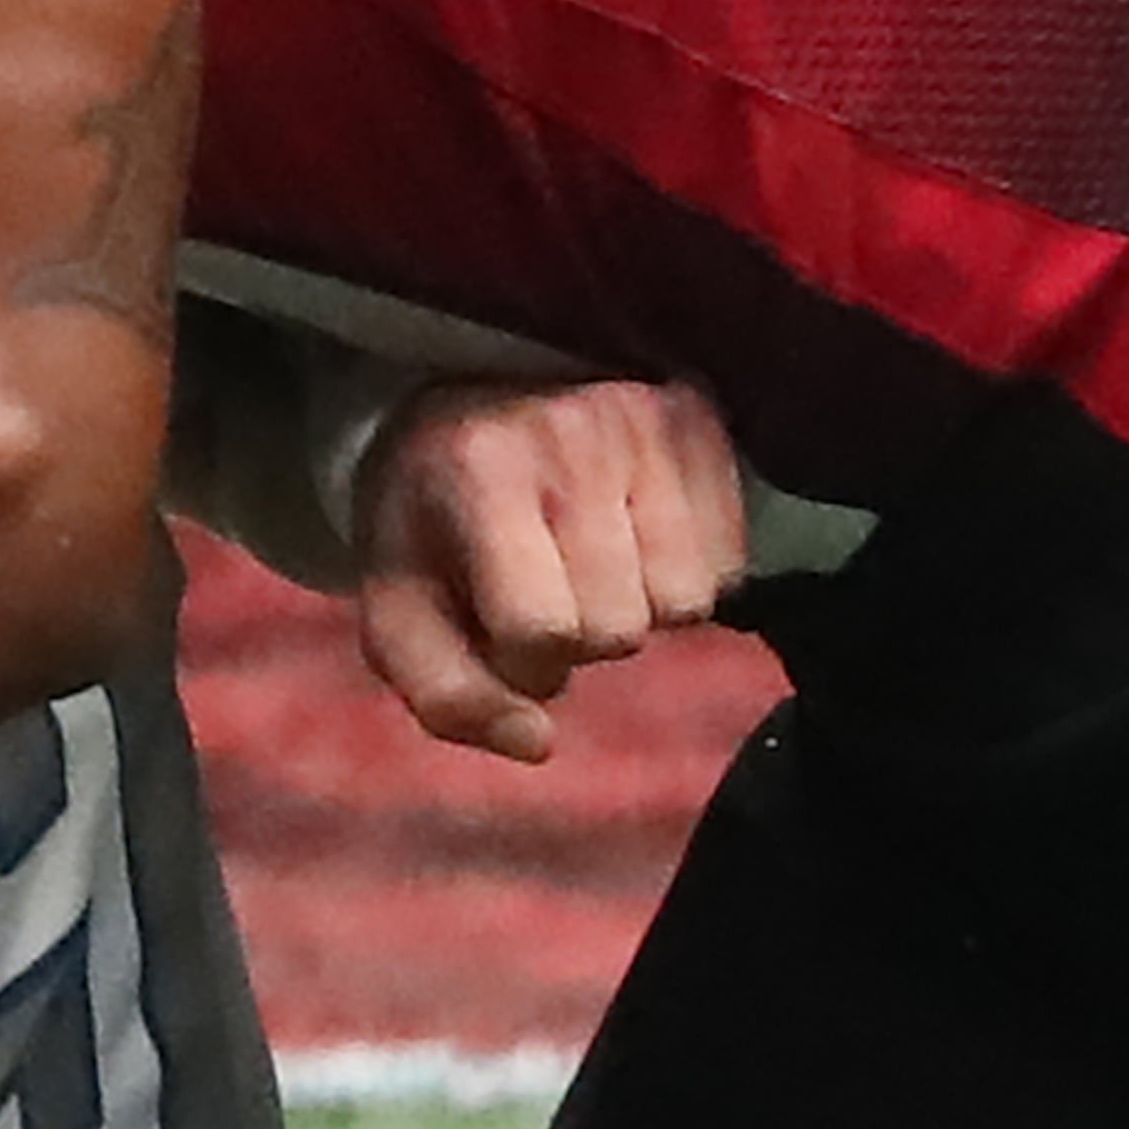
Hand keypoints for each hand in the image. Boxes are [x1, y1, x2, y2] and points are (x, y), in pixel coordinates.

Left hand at [351, 370, 747, 766]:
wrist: (467, 385)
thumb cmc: (431, 512)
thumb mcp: (399, 606)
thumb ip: (447, 696)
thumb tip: (539, 743)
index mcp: (480, 472)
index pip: (541, 630)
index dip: (520, 662)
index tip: (497, 629)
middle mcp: (572, 436)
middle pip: (620, 628)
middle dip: (580, 638)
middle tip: (547, 591)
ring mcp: (647, 422)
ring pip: (687, 601)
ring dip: (639, 608)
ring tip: (591, 565)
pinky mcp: (700, 420)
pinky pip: (729, 562)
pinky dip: (686, 572)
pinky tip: (635, 539)